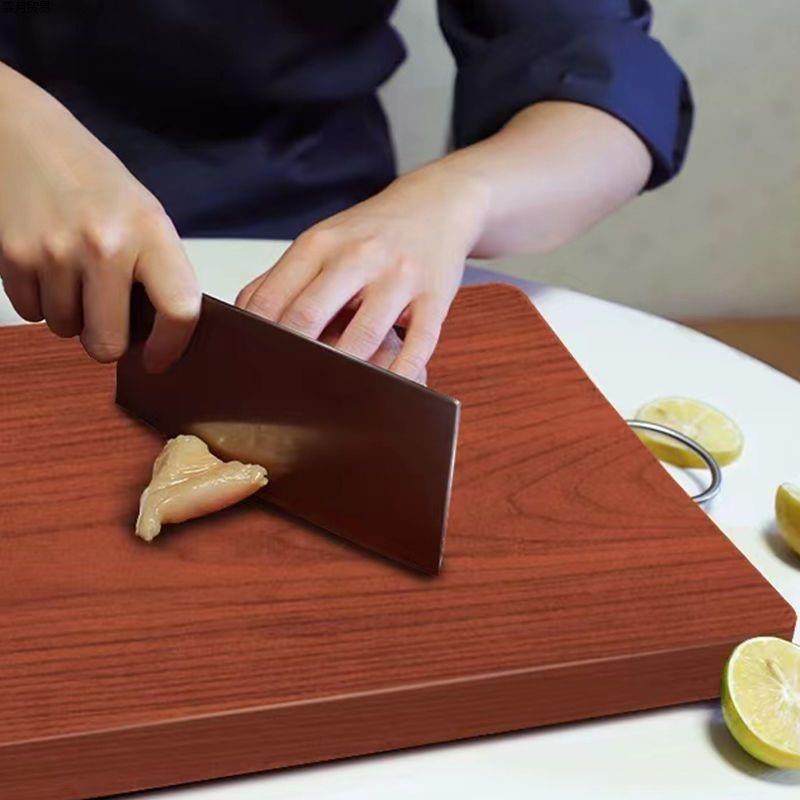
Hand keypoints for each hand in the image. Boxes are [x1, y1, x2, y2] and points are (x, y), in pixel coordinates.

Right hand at [0, 65, 199, 370]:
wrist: (23, 134)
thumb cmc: (96, 182)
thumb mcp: (145, 215)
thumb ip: (156, 271)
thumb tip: (160, 336)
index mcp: (151, 232)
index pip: (178, 310)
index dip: (171, 346)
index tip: (159, 358)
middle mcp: (105, 244)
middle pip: (108, 342)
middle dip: (107, 339)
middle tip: (107, 316)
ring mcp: (55, 251)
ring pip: (67, 330)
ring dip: (71, 315)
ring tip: (74, 274)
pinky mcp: (13, 255)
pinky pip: (31, 313)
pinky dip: (40, 301)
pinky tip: (47, 266)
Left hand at [236, 161, 488, 380]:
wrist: (436, 203)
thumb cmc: (371, 232)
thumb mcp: (323, 241)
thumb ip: (283, 278)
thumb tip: (241, 318)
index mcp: (321, 243)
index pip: (274, 297)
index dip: (254, 336)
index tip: (246, 366)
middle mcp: (358, 256)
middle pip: (310, 315)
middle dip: (290, 357)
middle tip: (278, 391)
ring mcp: (399, 277)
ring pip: (364, 335)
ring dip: (342, 373)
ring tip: (326, 397)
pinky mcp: (434, 298)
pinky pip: (418, 344)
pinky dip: (400, 373)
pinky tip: (386, 390)